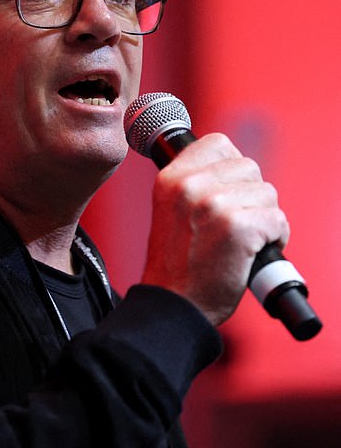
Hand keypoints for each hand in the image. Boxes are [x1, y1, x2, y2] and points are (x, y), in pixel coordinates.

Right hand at [141, 133, 289, 325]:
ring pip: (267, 193)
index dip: (231, 166)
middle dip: (251, 195)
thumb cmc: (177, 263)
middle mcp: (189, 185)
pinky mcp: (238, 227)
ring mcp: (213, 204)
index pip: (217, 144)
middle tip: (235, 222)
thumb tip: (234, 167)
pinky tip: (253, 252)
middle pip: (248, 167)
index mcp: (169, 178)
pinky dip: (276, 238)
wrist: (173, 303)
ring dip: (264, 217)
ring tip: (243, 240)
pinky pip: (278, 220)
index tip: (228, 190)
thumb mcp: (171, 209)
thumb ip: (194, 183)